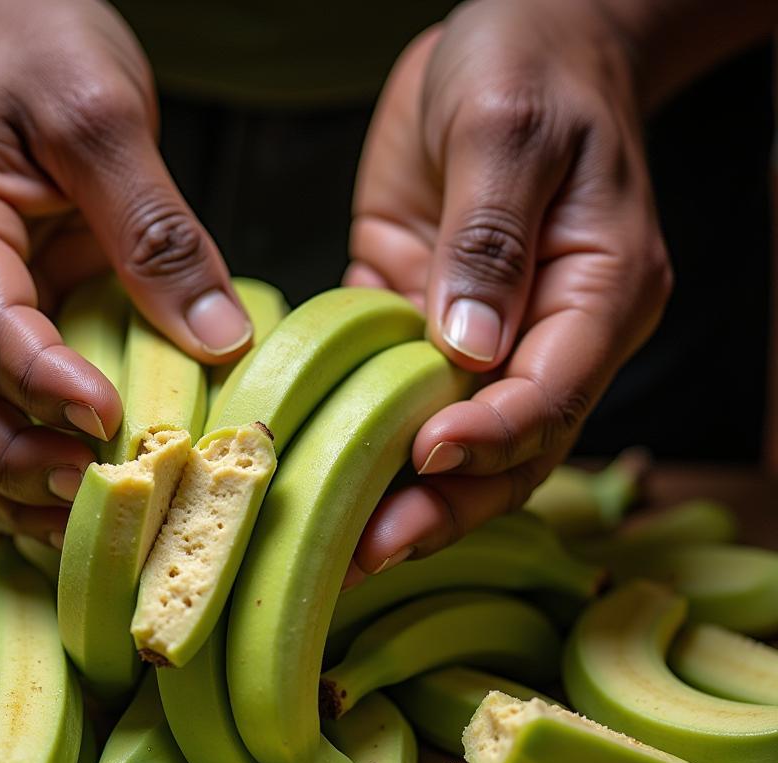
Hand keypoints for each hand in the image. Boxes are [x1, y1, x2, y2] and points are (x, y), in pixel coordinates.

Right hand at [0, 0, 250, 543]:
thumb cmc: (30, 44)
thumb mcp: (103, 113)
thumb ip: (157, 228)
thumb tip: (221, 341)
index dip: (45, 389)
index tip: (110, 423)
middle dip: (23, 467)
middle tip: (106, 495)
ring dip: (25, 487)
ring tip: (102, 522)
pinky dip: (33, 461)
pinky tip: (87, 491)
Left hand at [345, 0, 671, 580]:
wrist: (521, 38)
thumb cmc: (530, 63)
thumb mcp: (505, 128)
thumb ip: (489, 238)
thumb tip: (467, 349)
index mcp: (600, 290)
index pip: (554, 390)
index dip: (494, 434)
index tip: (427, 456)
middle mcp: (553, 334)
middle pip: (513, 451)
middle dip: (445, 506)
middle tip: (371, 551)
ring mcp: (491, 340)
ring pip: (461, 449)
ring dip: (405, 503)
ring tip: (341, 552)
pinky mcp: (427, 329)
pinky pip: (401, 403)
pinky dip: (367, 450)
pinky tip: (321, 484)